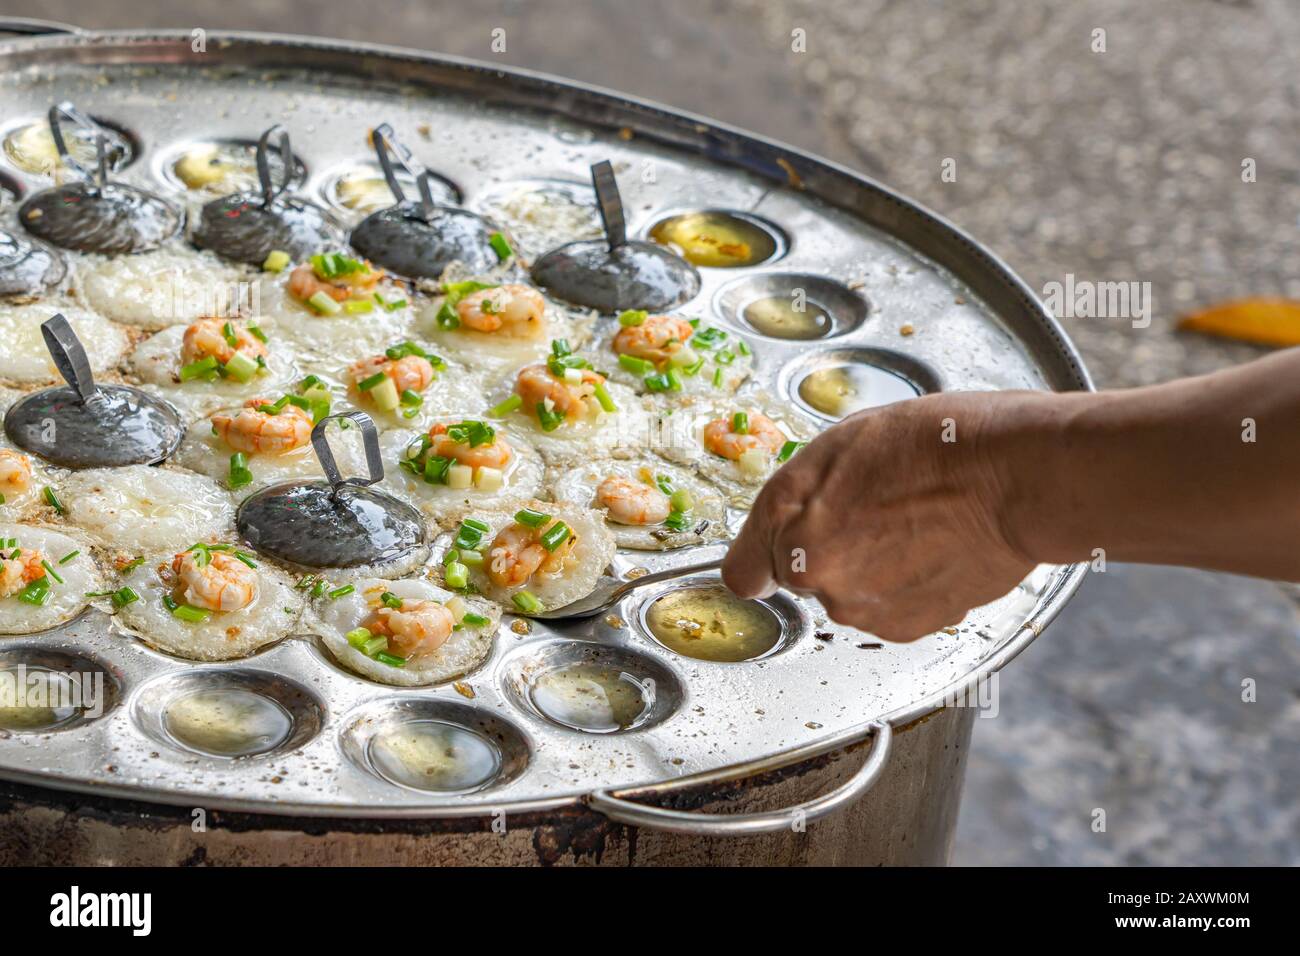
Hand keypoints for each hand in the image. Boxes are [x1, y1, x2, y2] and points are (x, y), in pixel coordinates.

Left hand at [722, 392, 1041, 641]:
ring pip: (845, 592)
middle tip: (873, 510)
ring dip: (867, 567)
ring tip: (911, 524)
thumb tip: (766, 551)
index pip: (743, 570)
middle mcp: (814, 572)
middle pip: (800, 575)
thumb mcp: (841, 444)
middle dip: (826, 548)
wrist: (1016, 478)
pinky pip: (884, 610)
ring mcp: (858, 606)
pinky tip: (930, 550)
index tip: (771, 552)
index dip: (760, 555)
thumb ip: (793, 499)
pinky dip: (901, 588)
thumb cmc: (938, 445)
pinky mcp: (901, 627)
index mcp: (788, 520)